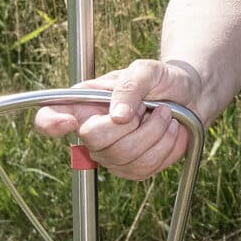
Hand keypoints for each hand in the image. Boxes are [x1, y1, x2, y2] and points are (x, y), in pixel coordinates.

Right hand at [31, 58, 202, 180]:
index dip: (50, 123)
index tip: (68, 121)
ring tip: (164, 114)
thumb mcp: (147, 70)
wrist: (191, 96)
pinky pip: (146, 166)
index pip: (49, 118)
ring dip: (155, 131)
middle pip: (93, 140)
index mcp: (85, 103)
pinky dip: (166, 145)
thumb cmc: (162, 80)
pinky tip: (168, 130)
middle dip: (130, 122)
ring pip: (125, 156)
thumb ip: (129, 86)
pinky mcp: (132, 169)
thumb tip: (116, 115)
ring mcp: (110, 155)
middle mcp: (91, 132)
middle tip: (147, 106)